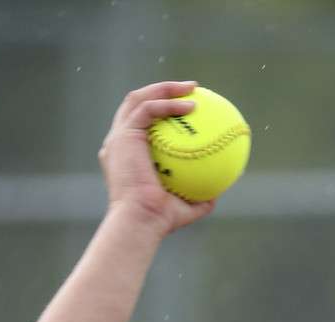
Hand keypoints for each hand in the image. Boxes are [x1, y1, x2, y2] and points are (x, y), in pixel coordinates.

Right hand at [99, 82, 215, 235]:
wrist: (140, 220)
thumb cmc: (159, 220)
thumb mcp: (184, 209)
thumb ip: (197, 200)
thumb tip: (215, 195)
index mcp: (128, 156)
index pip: (142, 124)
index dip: (162, 110)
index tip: (187, 108)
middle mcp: (119, 143)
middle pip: (137, 103)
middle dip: (163, 90)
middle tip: (191, 89)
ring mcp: (118, 137)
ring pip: (140, 99)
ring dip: (166, 89)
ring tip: (192, 87)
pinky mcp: (123, 135)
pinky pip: (148, 110)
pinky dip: (168, 104)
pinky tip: (190, 106)